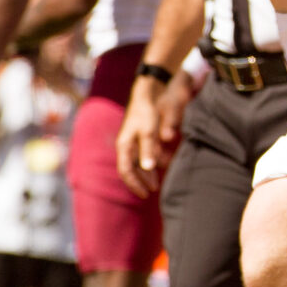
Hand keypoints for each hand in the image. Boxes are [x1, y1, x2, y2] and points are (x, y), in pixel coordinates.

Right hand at [116, 77, 184, 195]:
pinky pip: (145, 153)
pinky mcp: (142, 135)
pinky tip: (161, 164)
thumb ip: (148, 149)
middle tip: (152, 191)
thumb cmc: (147, 111)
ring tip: (156, 183)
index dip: (134, 184)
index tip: (146, 194)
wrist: (149, 92)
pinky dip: (152, 161)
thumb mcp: (149, 131)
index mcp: (124, 145)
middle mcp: (127, 144)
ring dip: (147, 173)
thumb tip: (149, 168)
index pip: (126, 171)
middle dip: (141, 181)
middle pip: (131, 169)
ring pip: (138, 161)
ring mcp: (134, 140)